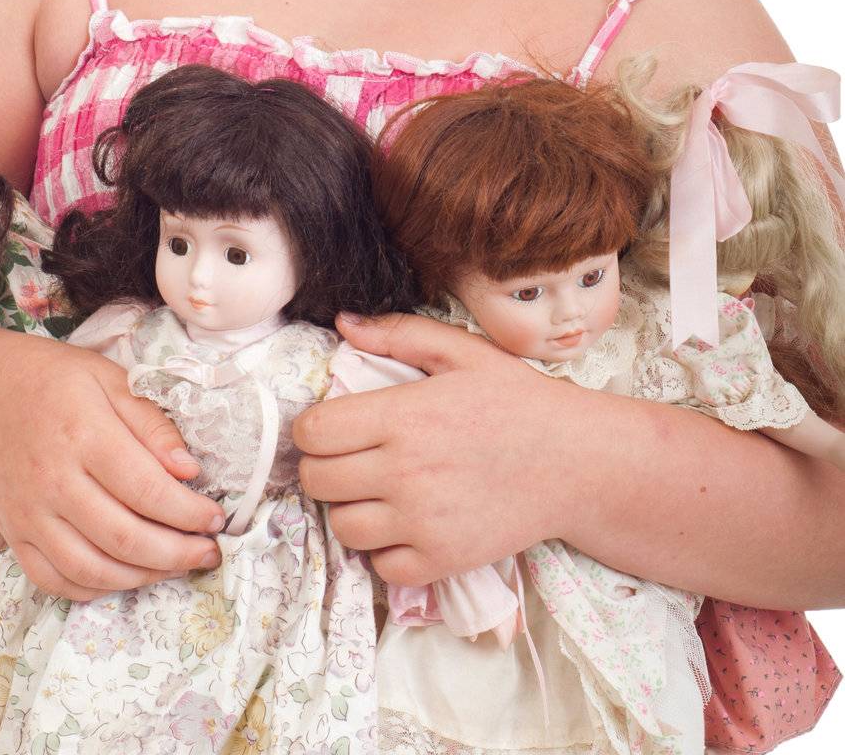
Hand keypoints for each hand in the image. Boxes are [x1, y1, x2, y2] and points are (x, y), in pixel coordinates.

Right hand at [0, 328, 223, 600]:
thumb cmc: (55, 381)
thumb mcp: (109, 379)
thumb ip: (151, 423)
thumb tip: (190, 469)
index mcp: (83, 433)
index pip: (146, 489)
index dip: (189, 512)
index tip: (216, 518)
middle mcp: (52, 480)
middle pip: (123, 537)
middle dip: (176, 554)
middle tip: (208, 552)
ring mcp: (28, 514)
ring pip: (91, 569)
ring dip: (143, 577)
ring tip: (176, 566)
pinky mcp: (13, 535)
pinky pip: (54, 580)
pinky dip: (95, 589)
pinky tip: (127, 575)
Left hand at [294, 312, 580, 586]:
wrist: (575, 462)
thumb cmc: (517, 401)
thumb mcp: (462, 352)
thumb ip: (399, 334)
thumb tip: (343, 322)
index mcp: (403, 416)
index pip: (314, 432)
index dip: (313, 428)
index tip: (333, 425)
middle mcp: (404, 472)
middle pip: (317, 481)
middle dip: (325, 466)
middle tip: (353, 457)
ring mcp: (421, 522)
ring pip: (342, 526)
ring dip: (350, 508)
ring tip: (377, 490)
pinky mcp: (440, 560)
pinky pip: (380, 565)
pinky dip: (384, 549)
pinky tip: (405, 523)